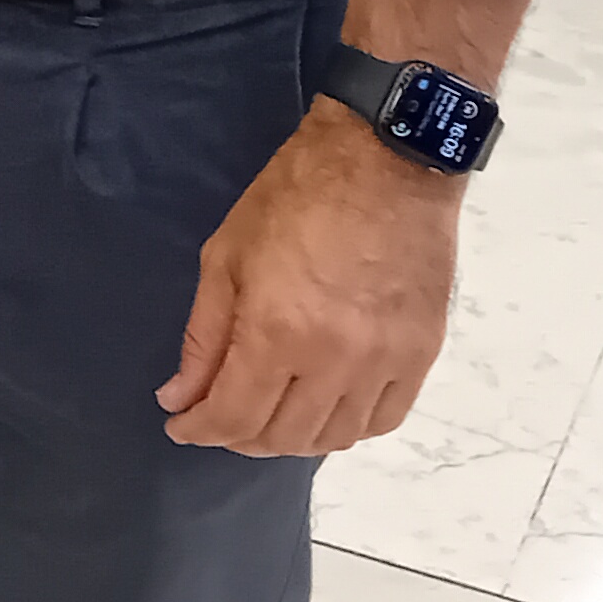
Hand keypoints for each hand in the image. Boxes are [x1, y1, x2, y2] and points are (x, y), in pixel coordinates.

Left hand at [159, 103, 461, 454]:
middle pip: (283, 436)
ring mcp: (385, 362)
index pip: (234, 414)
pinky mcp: (422, 355)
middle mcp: (335, 361)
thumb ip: (204, 335)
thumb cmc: (296, 196)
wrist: (386, 162)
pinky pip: (383, 419)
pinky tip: (322, 410)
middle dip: (239, 436)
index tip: (181, 425)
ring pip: (334, 437)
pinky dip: (347, 428)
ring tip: (265, 418)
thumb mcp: (227, 255)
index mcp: (278, 331)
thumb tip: (181, 395)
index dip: (200, 429)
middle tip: (217, 416)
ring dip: (292, 439)